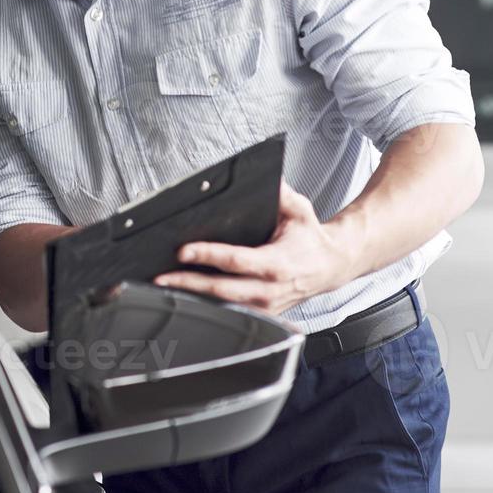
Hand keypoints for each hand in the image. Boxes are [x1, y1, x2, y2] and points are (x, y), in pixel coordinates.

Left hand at [153, 178, 355, 316]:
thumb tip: (266, 178)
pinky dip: (206, 305)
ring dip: (192, 297)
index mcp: (277, 263)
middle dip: (188, 283)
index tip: (183, 251)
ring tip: (166, 287)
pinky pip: (230, 312)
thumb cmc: (311, 239)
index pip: (235, 261)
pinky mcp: (261, 313)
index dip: (207, 256)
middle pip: (221, 290)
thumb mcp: (300, 210)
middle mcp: (270, 289)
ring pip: (222, 306)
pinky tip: (186, 297)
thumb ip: (282, 194)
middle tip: (161, 277)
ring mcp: (265, 306)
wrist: (331, 266)